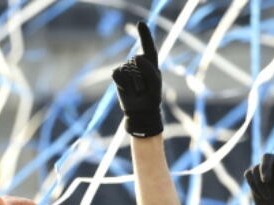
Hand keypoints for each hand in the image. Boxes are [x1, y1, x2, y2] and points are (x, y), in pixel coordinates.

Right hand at [111, 21, 162, 137]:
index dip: (144, 34)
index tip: (140, 23)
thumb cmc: (151, 96)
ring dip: (133, 83)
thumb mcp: (155, 82)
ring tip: (138, 91)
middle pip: (137, 61)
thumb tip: (136, 57)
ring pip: (127, 69)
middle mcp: (138, 63)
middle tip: (144, 89)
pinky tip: (127, 90)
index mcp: (151, 62)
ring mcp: (127, 68)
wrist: (140, 111)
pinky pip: (118, 73)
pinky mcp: (117, 75)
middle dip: (141, 76)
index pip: (148, 46)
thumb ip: (149, 68)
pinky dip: (123, 83)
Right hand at [244, 115, 273, 204]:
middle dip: (266, 168)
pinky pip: (250, 178)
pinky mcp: (250, 174)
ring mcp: (259, 167)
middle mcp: (272, 160)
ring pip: (257, 170)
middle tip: (267, 180)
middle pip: (267, 157)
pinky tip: (263, 194)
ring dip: (263, 185)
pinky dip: (256, 187)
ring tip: (269, 195)